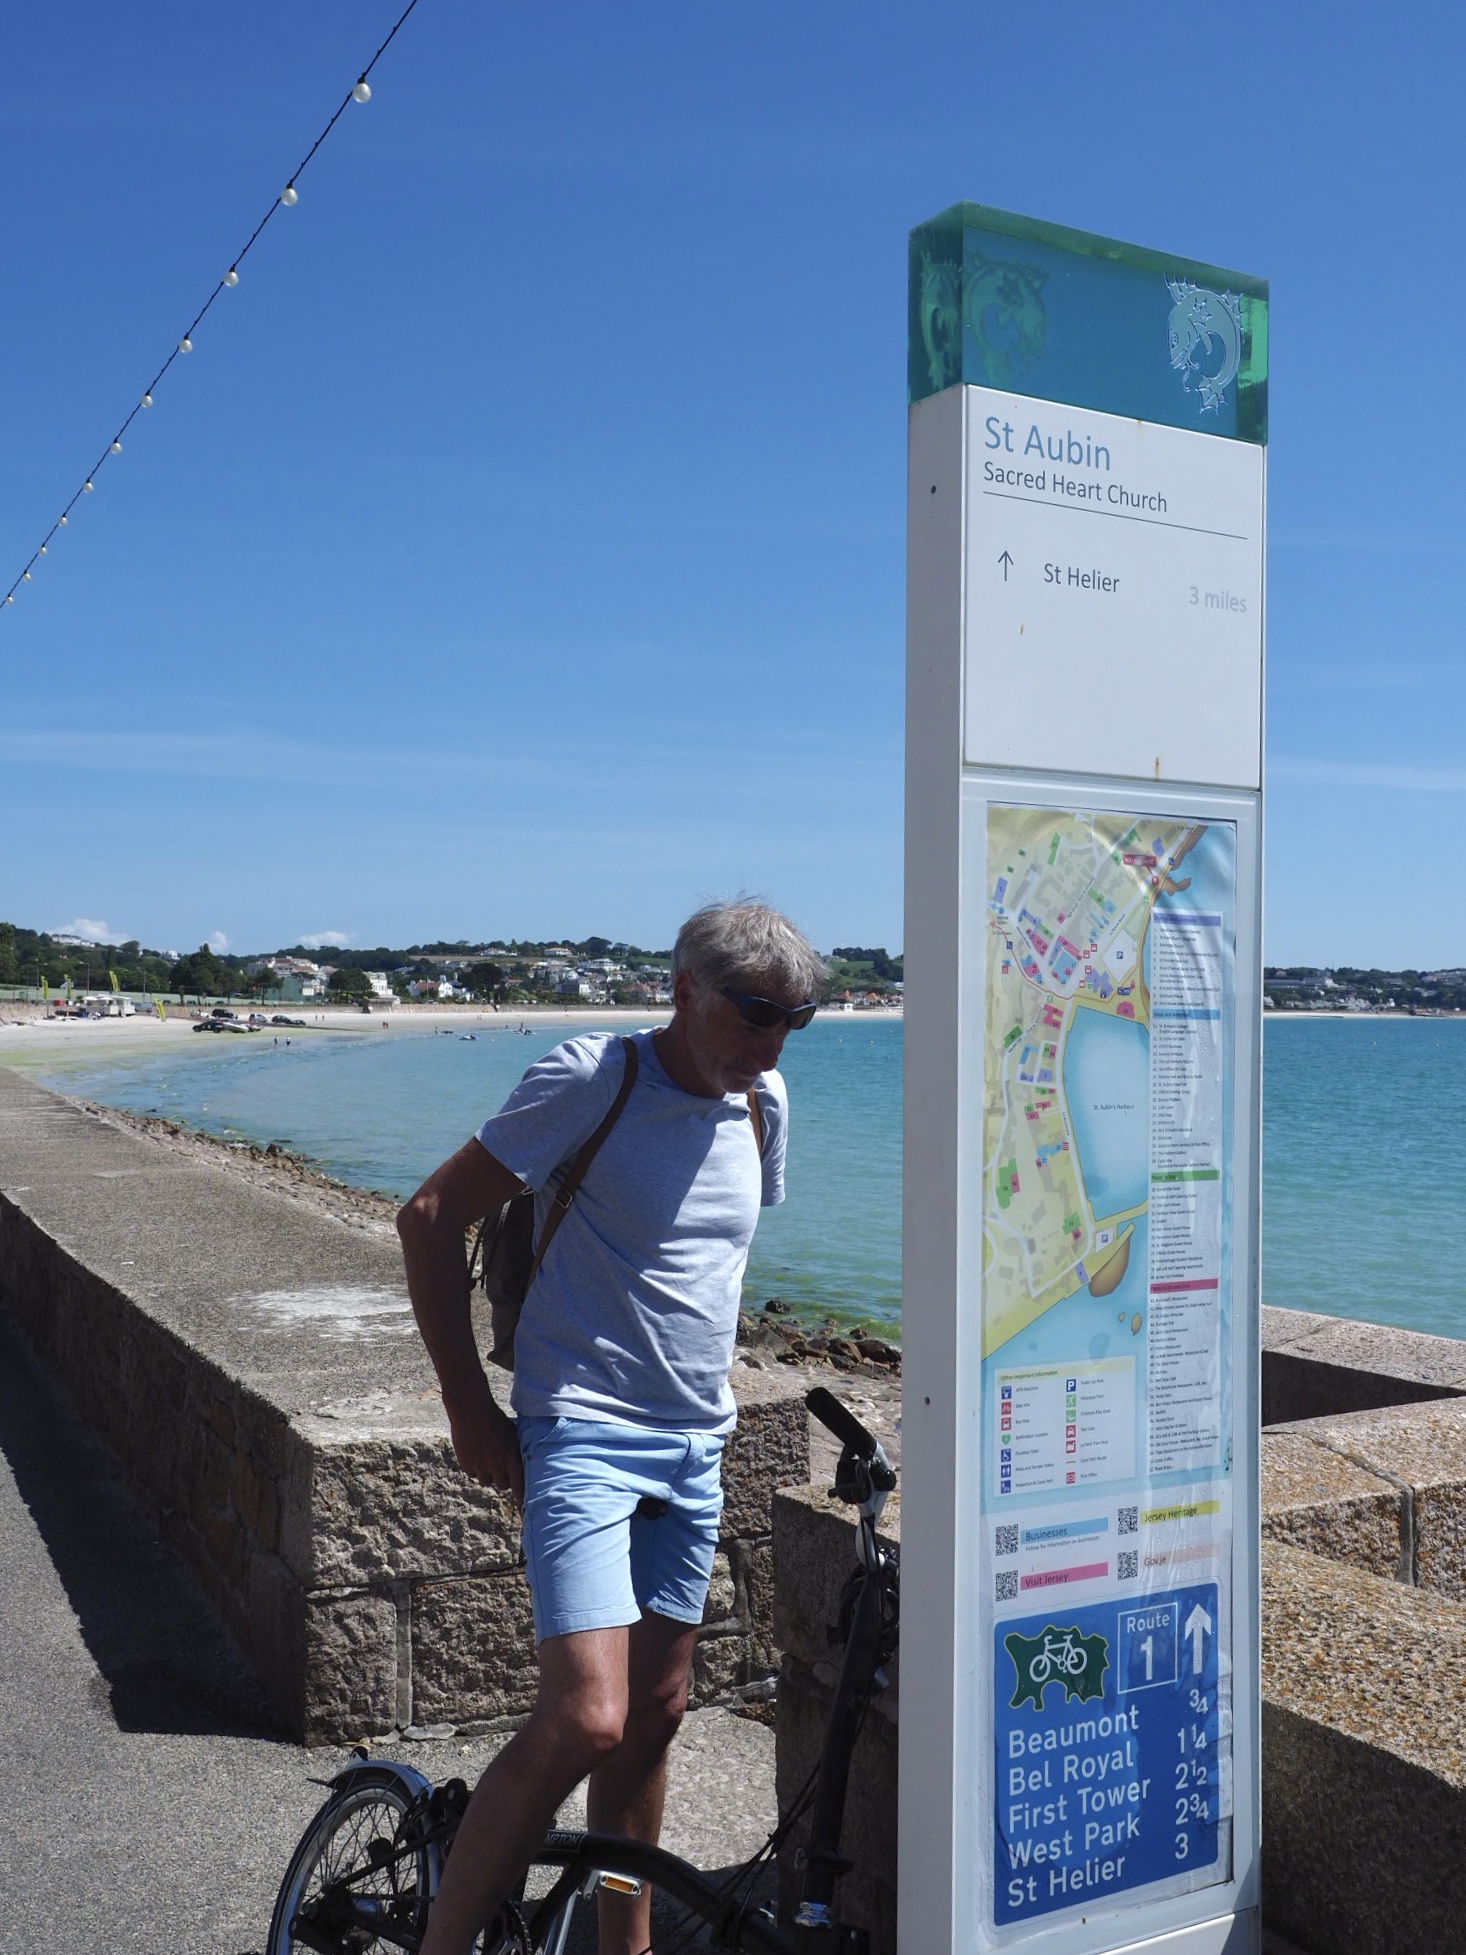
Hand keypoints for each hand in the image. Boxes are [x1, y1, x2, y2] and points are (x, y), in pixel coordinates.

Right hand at [443, 1380, 523, 1505]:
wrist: (471, 1409)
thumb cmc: (495, 1418)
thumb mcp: (512, 1434)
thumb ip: (515, 1452)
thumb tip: (521, 1463)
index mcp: (512, 1458)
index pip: (520, 1486)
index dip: (523, 1501)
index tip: (526, 1515)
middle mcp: (497, 1466)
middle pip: (503, 1485)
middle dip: (503, 1477)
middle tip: (500, 1464)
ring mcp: (481, 1466)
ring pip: (486, 1481)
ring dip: (488, 1472)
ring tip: (486, 1455)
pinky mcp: (466, 1464)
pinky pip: (472, 1473)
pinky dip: (474, 1467)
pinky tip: (474, 1452)